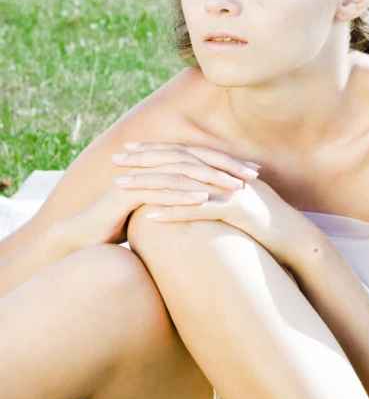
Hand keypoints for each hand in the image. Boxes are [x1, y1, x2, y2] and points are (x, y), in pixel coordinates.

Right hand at [53, 142, 259, 252]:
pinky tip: (203, 199)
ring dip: (210, 178)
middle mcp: (150, 166)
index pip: (200, 160)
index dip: (228, 164)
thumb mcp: (158, 213)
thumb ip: (179, 204)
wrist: (84, 239)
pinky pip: (157, 191)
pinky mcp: (124, 193)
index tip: (254, 172)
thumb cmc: (122, 228)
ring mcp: (137, 177)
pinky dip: (181, 194)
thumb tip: (211, 207)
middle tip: (254, 174)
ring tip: (236, 185)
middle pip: (195, 160)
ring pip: (180, 172)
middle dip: (226, 166)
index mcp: (160, 166)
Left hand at [114, 142, 317, 268]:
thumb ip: (216, 194)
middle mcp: (225, 173)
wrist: (297, 238)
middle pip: (178, 161)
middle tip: (116, 159)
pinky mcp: (236, 211)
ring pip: (182, 183)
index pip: (183, 154)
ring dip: (149, 185)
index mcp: (223, 169)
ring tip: (121, 187)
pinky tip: (150, 217)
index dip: (155, 151)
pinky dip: (174, 213)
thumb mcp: (238, 203)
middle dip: (145, 159)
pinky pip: (200, 211)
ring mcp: (231, 190)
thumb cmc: (266, 225)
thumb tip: (193, 196)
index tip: (129, 151)